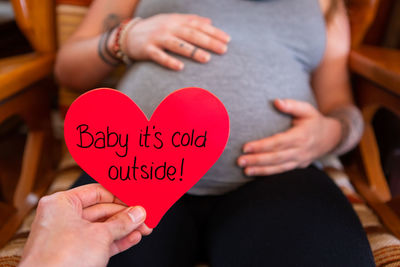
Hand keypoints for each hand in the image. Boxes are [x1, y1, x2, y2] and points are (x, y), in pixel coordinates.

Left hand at [19, 184, 151, 266]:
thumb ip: (122, 222)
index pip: (96, 192)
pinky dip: (116, 241)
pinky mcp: (73, 255)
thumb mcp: (100, 235)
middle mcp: (62, 218)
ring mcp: (67, 238)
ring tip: (143, 227)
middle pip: (101, 210)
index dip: (119, 195)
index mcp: (61, 204)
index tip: (136, 199)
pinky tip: (133, 238)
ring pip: (102, 228)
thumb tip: (137, 213)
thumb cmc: (60, 261)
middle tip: (144, 216)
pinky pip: (99, 243)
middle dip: (125, 215)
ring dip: (124, 228)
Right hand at [123, 13, 229, 69]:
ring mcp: (157, 38)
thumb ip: (191, 21)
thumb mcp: (173, 21)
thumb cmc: (156, 29)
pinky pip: (159, 56)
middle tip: (223, 50)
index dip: (214, 32)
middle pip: (191, 34)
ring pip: (177, 44)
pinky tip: (180, 68)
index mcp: (176, 20)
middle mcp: (168, 27)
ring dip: (192, 51)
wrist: (128, 35)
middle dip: (208, 42)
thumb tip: (210, 22)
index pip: (198, 25)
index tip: (228, 40)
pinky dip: (169, 61)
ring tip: (207, 59)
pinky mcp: (147, 49)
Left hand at [237, 99, 341, 175]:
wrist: (331, 137)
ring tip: (245, 170)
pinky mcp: (298, 166)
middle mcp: (300, 151)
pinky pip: (282, 171)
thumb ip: (292, 105)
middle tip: (240, 161)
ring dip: (260, 170)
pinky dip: (268, 174)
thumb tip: (276, 102)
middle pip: (276, 158)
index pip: (278, 143)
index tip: (246, 147)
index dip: (262, 146)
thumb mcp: (307, 109)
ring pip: (278, 168)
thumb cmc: (314, 121)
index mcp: (301, 136)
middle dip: (257, 160)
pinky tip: (254, 173)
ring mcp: (300, 161)